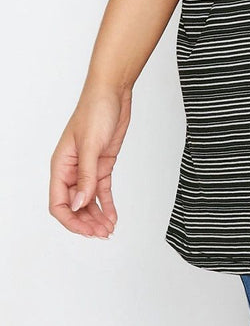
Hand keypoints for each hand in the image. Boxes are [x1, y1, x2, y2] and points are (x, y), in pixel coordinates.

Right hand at [49, 85, 131, 238]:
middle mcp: (72, 170)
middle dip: (86, 222)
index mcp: (61, 166)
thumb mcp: (90, 145)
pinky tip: (113, 216)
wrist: (113, 92)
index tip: (86, 230)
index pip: (59, 203)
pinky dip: (107, 204)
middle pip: (74, 206)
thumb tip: (79, 205)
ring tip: (108, 230)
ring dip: (97, 216)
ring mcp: (87, 168)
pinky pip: (101, 190)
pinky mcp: (102, 164)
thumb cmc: (96, 110)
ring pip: (88, 200)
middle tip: (102, 234)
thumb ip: (85, 176)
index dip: (71, 220)